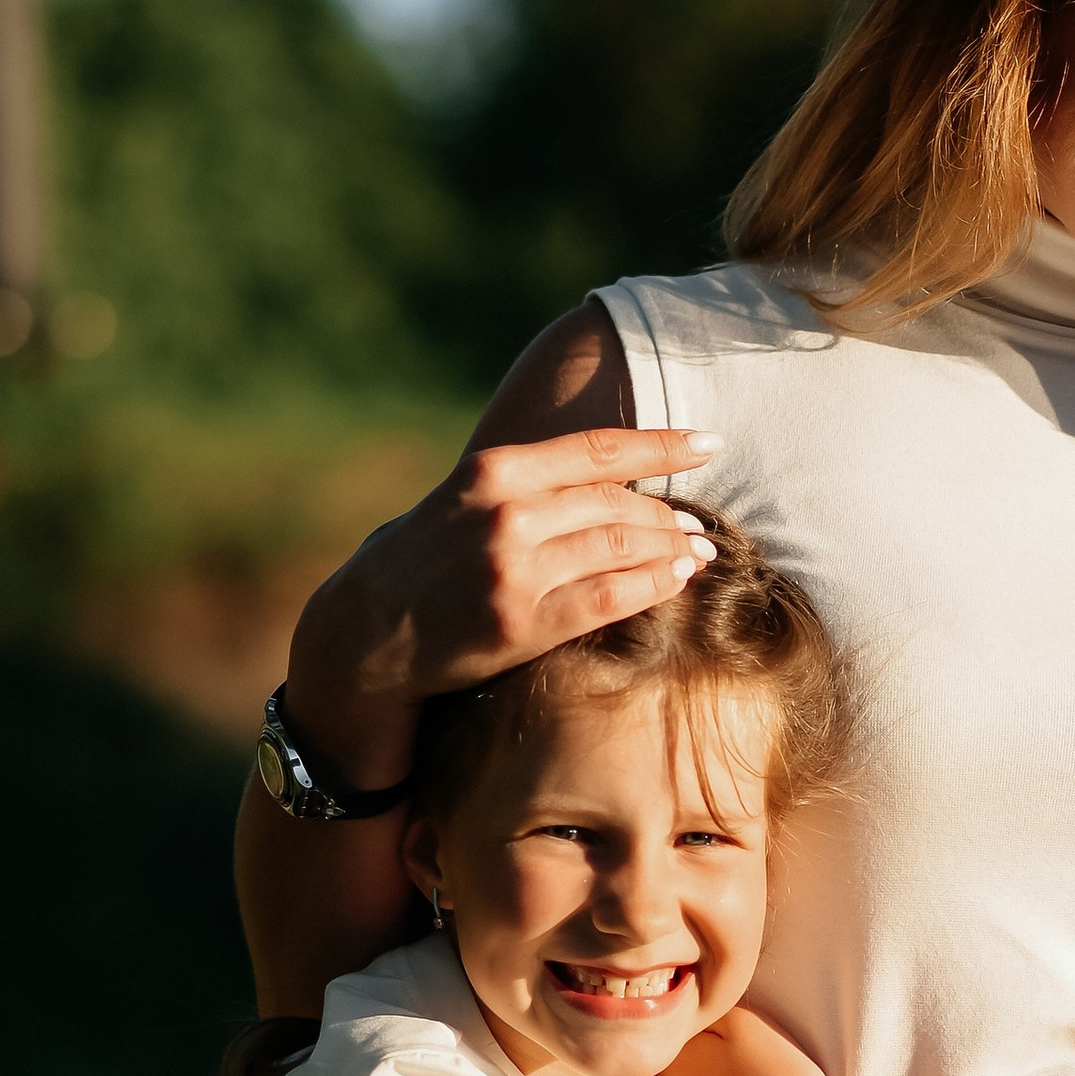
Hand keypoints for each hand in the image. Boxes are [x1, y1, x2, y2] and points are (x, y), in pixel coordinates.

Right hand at [285, 314, 718, 783]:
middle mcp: (506, 514)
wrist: (366, 633)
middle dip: (669, 513)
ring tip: (698, 552)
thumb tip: (611, 476)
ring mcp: (515, 569)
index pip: (599, 450)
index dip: (663, 446)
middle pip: (619, 503)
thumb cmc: (424, 561)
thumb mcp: (465, 501)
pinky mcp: (523, 623)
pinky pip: (611, 598)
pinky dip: (654, 586)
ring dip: (671, 549)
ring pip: (622, 547)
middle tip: (699, 524)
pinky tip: (676, 581)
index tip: (708, 442)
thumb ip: (527, 485)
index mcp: (494, 471)